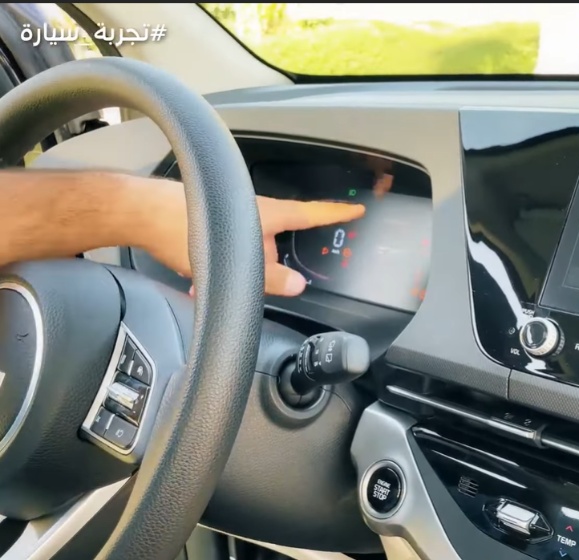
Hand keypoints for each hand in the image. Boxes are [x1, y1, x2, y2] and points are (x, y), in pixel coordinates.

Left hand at [136, 178, 364, 296]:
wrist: (138, 212)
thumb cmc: (188, 230)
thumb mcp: (236, 261)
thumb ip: (270, 278)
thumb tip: (298, 285)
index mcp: (269, 215)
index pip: (313, 213)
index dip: (337, 213)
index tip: (357, 210)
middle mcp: (252, 210)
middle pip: (273, 244)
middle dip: (263, 270)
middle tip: (252, 291)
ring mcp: (228, 212)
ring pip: (244, 249)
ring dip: (235, 271)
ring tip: (212, 290)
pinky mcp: (206, 218)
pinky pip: (223, 247)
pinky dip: (216, 265)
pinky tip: (195, 284)